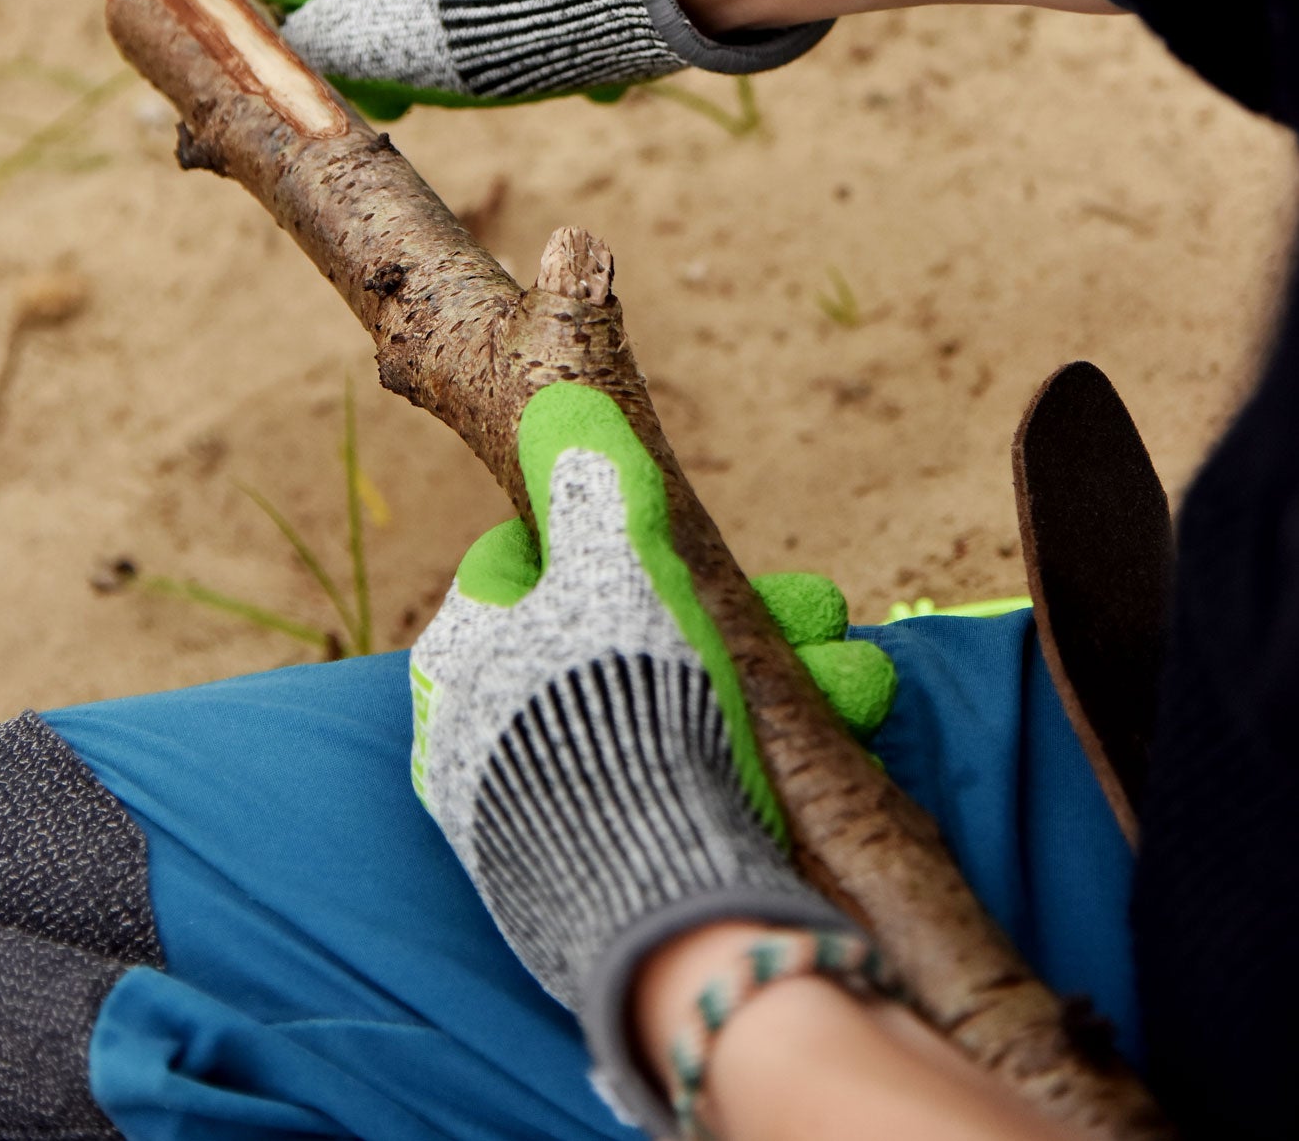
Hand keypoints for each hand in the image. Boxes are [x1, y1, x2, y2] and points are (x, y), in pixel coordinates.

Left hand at [409, 382, 886, 1128]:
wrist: (658, 914)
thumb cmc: (625, 712)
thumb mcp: (615, 564)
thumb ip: (593, 482)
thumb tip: (563, 410)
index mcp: (465, 651)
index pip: (535, 563)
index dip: (629, 542)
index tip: (707, 553)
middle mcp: (483, 734)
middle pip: (625, 647)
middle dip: (744, 624)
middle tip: (825, 617)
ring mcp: (535, 816)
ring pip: (671, 718)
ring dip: (775, 688)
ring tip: (859, 684)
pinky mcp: (593, 883)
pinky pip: (675, 794)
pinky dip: (752, 766)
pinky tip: (830, 749)